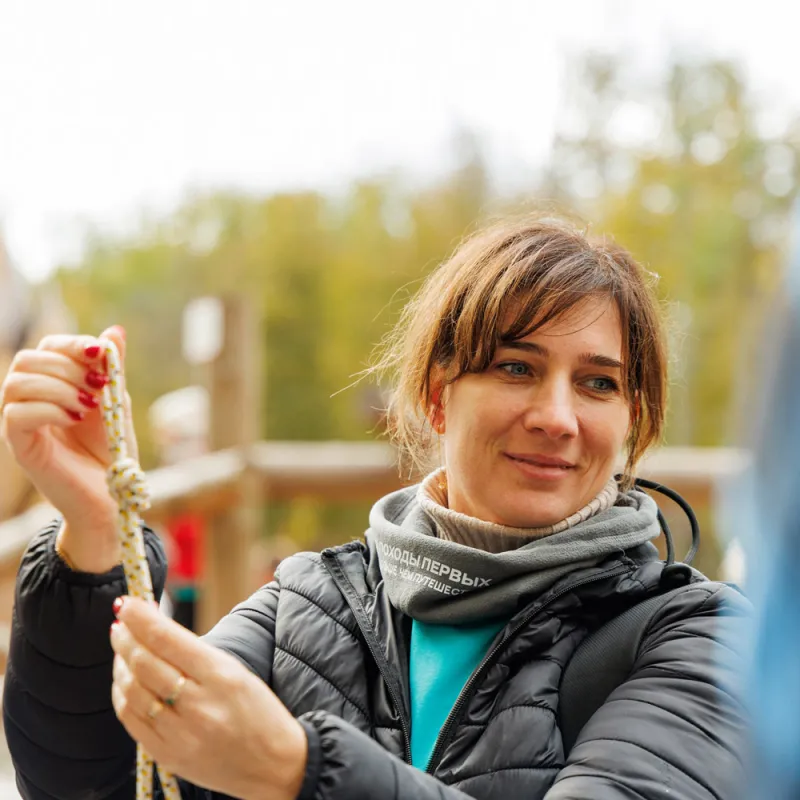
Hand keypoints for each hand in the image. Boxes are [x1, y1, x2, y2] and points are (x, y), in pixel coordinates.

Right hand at [0, 326, 135, 568]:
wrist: (113, 494)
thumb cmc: (112, 449)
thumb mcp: (117, 403)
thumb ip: (112, 370)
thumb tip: (116, 330)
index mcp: (52, 385)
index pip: (47, 347)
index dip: (72, 345)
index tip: (100, 354)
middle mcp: (30, 400)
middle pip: (27, 359)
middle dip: (67, 367)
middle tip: (98, 388)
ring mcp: (20, 423)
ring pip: (17, 383)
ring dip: (58, 387)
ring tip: (88, 406)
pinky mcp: (20, 446)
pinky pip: (16, 414)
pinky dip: (50, 409)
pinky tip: (75, 419)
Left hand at [110, 597, 307, 799]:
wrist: (273, 765)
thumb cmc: (259, 712)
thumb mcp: (237, 673)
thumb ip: (196, 655)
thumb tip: (156, 631)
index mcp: (221, 676)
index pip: (168, 639)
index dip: (141, 618)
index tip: (127, 603)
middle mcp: (199, 705)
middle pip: (145, 663)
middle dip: (126, 637)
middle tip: (119, 620)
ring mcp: (180, 734)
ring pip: (132, 691)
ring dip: (120, 664)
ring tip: (121, 648)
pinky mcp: (167, 756)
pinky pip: (131, 720)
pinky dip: (122, 695)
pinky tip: (124, 681)